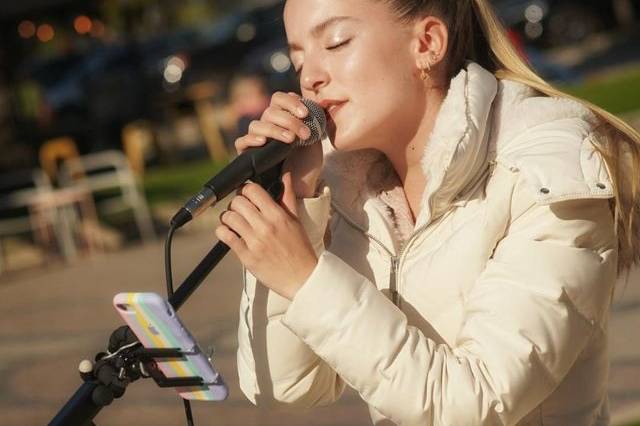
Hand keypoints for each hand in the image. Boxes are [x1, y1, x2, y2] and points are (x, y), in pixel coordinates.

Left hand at [215, 173, 317, 299]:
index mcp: (278, 215)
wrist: (302, 278)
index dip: (246, 190)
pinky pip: (225, 236)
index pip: (253, 190)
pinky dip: (223, 231)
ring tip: (233, 221)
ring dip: (227, 217)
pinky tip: (229, 233)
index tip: (247, 196)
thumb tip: (286, 174)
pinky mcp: (246, 256)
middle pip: (238, 201)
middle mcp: (265, 226)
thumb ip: (288, 196)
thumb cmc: (300, 250)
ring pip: (228, 217)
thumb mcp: (296, 220)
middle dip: (236, 203)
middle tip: (240, 210)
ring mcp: (254, 241)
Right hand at [234, 92, 322, 197]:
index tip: (305, 113)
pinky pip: (241, 141)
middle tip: (305, 134)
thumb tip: (311, 105)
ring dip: (275, 130)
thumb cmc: (306, 161)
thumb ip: (312, 122)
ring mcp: (256, 138)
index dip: (290, 102)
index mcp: (282, 116)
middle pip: (270, 112)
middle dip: (290, 121)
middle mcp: (267, 124)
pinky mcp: (246, 152)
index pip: (279, 99)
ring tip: (290, 140)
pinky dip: (251, 139)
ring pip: (257, 125)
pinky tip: (263, 142)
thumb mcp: (314, 139)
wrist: (299, 186)